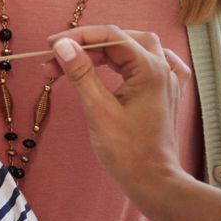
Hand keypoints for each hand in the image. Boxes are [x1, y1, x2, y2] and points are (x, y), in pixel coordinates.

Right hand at [48, 26, 192, 219]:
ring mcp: (169, 82)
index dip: (78, 37)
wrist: (155, 184)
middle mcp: (163, 69)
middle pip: (122, 41)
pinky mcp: (167, 96)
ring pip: (137, 49)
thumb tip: (63, 46)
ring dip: (108, 52)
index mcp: (149, 69)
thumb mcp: (98, 110)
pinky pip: (157, 64)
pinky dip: (137, 59)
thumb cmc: (128, 153)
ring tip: (79, 61)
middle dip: (87, 46)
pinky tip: (129, 64)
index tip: (51, 46)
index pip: (110, 36)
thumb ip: (82, 74)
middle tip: (57, 59)